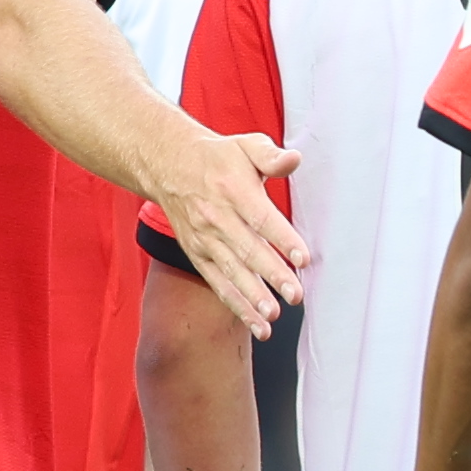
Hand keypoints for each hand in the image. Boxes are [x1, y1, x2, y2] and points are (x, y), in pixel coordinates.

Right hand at [141, 115, 308, 335]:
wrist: (168, 165)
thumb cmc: (216, 158)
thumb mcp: (245, 145)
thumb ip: (270, 155)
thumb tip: (293, 159)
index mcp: (234, 190)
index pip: (261, 218)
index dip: (282, 239)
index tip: (302, 257)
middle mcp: (217, 219)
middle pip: (248, 250)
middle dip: (272, 274)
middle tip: (294, 294)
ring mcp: (206, 241)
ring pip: (232, 273)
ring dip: (253, 297)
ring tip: (273, 316)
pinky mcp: (199, 256)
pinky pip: (219, 284)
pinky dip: (238, 306)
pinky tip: (258, 325)